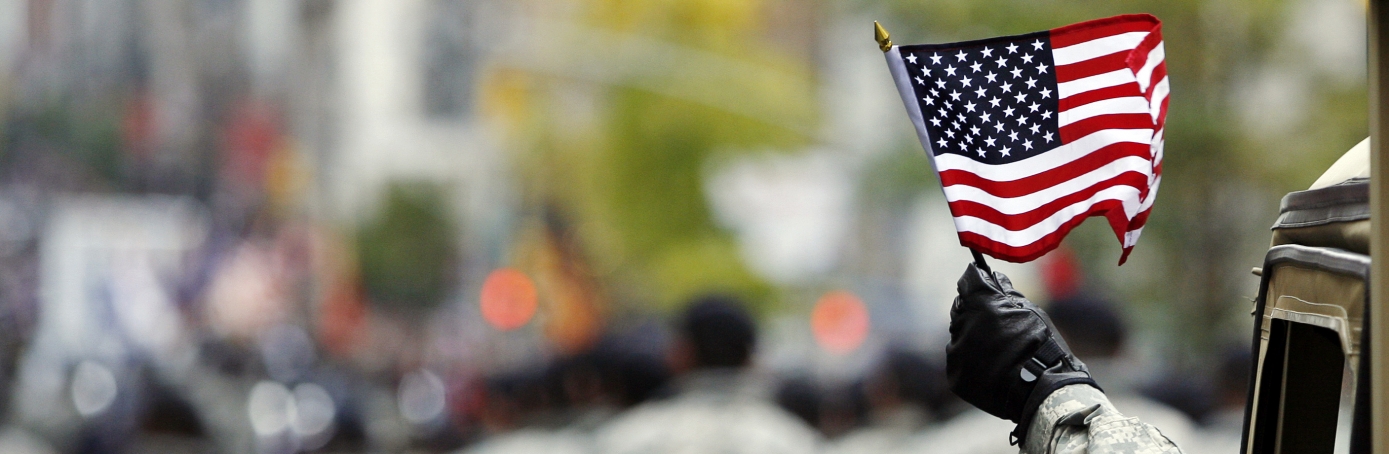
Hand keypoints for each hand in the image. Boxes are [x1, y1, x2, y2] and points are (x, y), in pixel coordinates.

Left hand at [946, 263, 1098, 441]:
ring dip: (972, 338)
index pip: (968, 282)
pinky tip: (991, 368)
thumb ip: (1008, 293)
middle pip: (961, 310)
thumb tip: (994, 278)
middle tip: (996, 324)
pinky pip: (958, 360)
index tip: (982, 283)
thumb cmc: (1041, 347)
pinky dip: (970, 361)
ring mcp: (956, 352)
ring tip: (998, 351)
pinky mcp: (955, 375)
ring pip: (958, 336)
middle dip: (974, 311)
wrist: (1041, 390)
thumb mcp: (1031, 313)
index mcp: (982, 305)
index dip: (976, 281)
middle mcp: (963, 325)